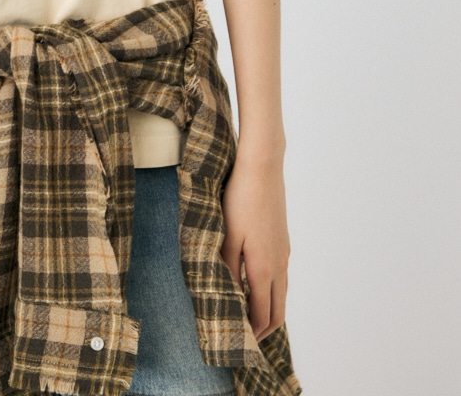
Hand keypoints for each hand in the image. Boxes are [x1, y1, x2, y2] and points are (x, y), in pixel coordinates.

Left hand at [220, 153, 289, 342]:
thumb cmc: (240, 200)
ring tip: (247, 315)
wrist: (262, 168)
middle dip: (263, 329)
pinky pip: (281, 277)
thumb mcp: (226, 236)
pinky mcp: (283, 241)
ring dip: (268, 310)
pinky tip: (254, 284)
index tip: (238, 342)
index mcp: (263, 268)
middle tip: (246, 338)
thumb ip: (227, 269)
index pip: (262, 314)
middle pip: (277, 311)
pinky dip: (271, 291)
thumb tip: (226, 296)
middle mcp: (279, 265)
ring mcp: (284, 253)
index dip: (252, 332)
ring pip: (281, 294)